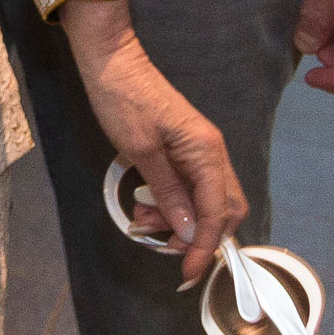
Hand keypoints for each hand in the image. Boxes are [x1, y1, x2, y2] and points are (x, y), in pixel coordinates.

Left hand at [64, 4, 246, 288]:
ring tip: (142, 217)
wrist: (110, 59)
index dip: (204, 246)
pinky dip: (172, 201)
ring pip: (205, 200)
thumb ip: (167, 192)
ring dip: (179, 218)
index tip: (188, 274)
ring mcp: (199, 149)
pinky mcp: (184, 148)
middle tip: (159, 239)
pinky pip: (189, 186)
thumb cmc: (121, 100)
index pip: (217, 213)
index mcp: (206, 152)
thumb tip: (188, 233)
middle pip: (222, 210)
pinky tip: (144, 202)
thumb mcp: (140, 150)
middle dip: (195, 233)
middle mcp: (212, 152)